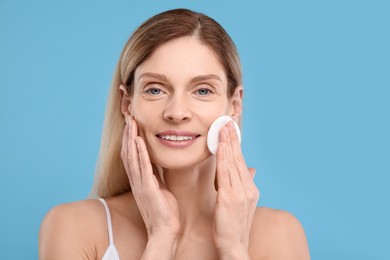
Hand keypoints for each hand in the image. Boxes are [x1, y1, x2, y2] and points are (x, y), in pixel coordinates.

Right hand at [120, 116, 179, 238]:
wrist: (165, 229)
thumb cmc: (164, 210)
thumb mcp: (159, 187)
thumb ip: (155, 174)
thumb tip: (156, 161)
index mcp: (139, 179)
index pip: (131, 155)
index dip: (130, 139)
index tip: (131, 123)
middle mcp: (136, 180)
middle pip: (128, 152)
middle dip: (128, 133)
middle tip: (128, 116)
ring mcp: (140, 184)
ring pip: (132, 157)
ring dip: (131, 138)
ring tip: (131, 122)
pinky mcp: (148, 189)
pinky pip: (143, 168)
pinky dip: (140, 153)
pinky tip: (139, 141)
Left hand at [213, 121, 259, 257]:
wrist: (234, 245)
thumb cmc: (234, 226)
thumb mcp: (243, 204)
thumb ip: (246, 185)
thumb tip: (251, 169)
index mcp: (250, 189)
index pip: (241, 162)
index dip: (236, 145)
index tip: (232, 130)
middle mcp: (248, 188)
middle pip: (238, 159)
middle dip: (233, 139)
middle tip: (227, 122)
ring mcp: (240, 193)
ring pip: (233, 163)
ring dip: (228, 144)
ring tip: (224, 128)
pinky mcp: (230, 198)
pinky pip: (225, 174)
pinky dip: (223, 158)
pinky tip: (220, 147)